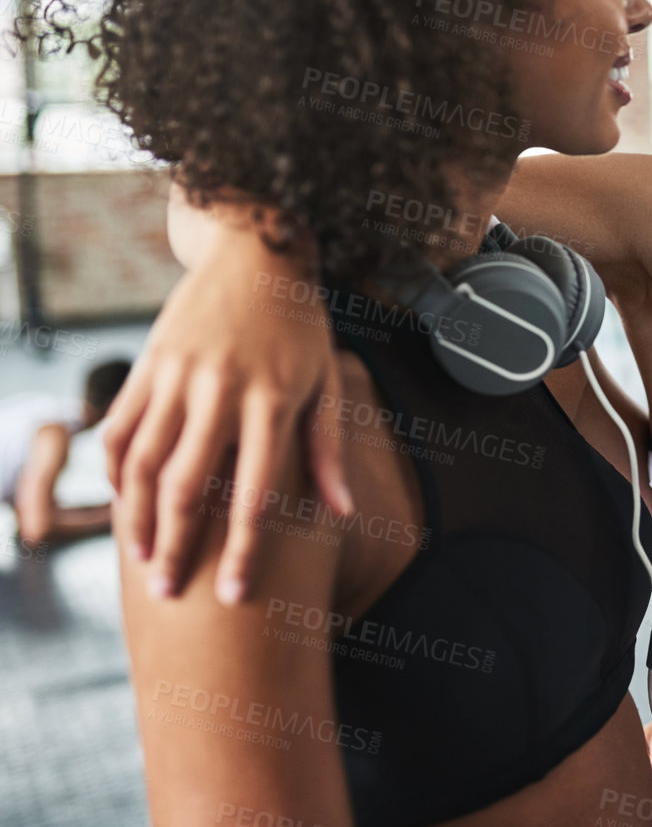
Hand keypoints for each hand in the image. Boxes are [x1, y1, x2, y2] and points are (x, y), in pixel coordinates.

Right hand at [104, 234, 349, 603]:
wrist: (255, 253)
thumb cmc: (302, 326)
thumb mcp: (329, 381)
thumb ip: (328, 449)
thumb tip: (338, 513)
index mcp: (274, 400)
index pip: (255, 493)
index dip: (243, 550)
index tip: (236, 596)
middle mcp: (222, 390)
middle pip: (189, 487)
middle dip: (177, 548)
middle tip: (169, 593)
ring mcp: (178, 376)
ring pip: (144, 463)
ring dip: (137, 519)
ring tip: (141, 560)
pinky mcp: (148, 363)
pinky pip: (120, 427)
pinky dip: (115, 470)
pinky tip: (124, 503)